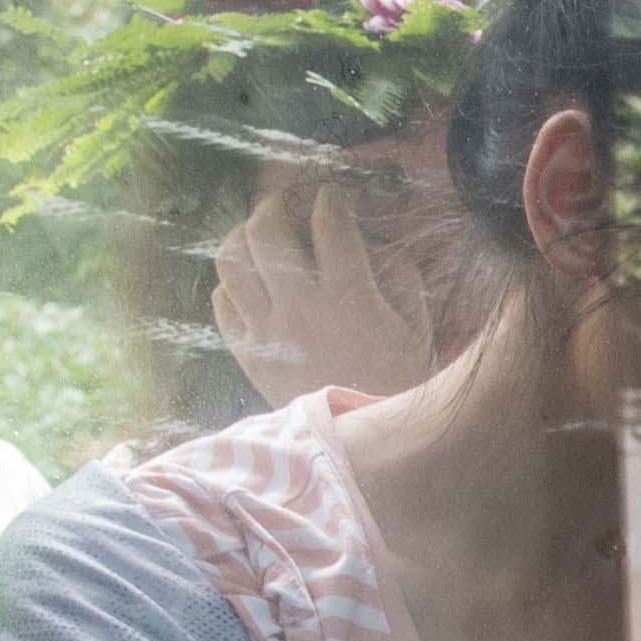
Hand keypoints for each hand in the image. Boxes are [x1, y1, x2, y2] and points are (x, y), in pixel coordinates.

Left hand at [212, 164, 462, 401]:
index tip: (333, 196)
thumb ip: (399, 273)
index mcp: (350, 297)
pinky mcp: (249, 355)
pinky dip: (232, 285)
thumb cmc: (400, 379)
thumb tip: (371, 239)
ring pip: (230, 260)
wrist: (369, 444)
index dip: (330, 198)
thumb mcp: (417, 325)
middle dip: (275, 204)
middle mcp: (301, 308)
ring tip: (259, 236)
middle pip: (265, 230)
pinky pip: (222, 303)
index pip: (329, 221)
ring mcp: (268, 332)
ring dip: (243, 237)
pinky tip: (254, 285)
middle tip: (287, 205)